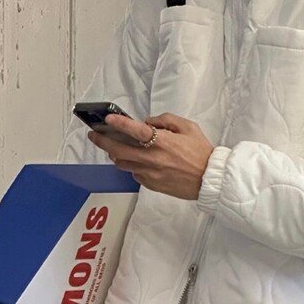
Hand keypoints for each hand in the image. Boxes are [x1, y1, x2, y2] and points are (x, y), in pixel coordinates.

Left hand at [87, 112, 213, 200]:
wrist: (209, 179)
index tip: (108, 119)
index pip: (135, 131)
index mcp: (162, 142)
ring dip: (114, 154)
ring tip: (112, 147)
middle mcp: (153, 158)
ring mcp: (150, 173)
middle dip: (103, 141)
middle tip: (94, 135)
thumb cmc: (201, 152)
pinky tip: (137, 161)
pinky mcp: (151, 184)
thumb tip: (148, 122)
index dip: (120, 123)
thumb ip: (166, 120)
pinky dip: (133, 165)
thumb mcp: (188, 127)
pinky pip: (135, 173)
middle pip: (119, 150)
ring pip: (123, 164)